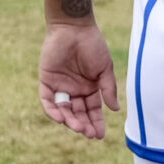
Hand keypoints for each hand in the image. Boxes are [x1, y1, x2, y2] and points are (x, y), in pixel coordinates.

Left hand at [39, 20, 120, 139]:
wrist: (74, 28)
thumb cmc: (93, 46)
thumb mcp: (105, 69)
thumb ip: (108, 89)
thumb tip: (116, 109)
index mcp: (90, 88)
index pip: (92, 110)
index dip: (96, 123)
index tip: (99, 135)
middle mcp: (74, 90)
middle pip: (78, 113)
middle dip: (83, 124)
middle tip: (89, 133)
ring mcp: (60, 87)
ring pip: (63, 110)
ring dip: (70, 120)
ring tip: (77, 127)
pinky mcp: (46, 81)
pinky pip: (47, 100)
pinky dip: (52, 110)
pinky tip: (61, 118)